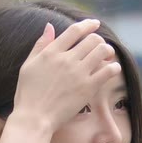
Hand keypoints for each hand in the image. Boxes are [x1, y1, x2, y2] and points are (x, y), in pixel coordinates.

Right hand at [11, 19, 121, 133]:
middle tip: (100, 46)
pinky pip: (107, 71)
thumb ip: (40, 44)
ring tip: (108, 56)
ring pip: (101, 51)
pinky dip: (113, 67)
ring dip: (108, 51)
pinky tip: (113, 68)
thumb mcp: (28, 65)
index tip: (95, 24)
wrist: (34, 118)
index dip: (87, 25)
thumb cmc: (28, 94)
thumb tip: (50, 26)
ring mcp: (78, 73)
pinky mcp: (87, 88)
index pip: (74, 31)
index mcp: (52, 52)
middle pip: (91, 39)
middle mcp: (67, 59)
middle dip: (99, 40)